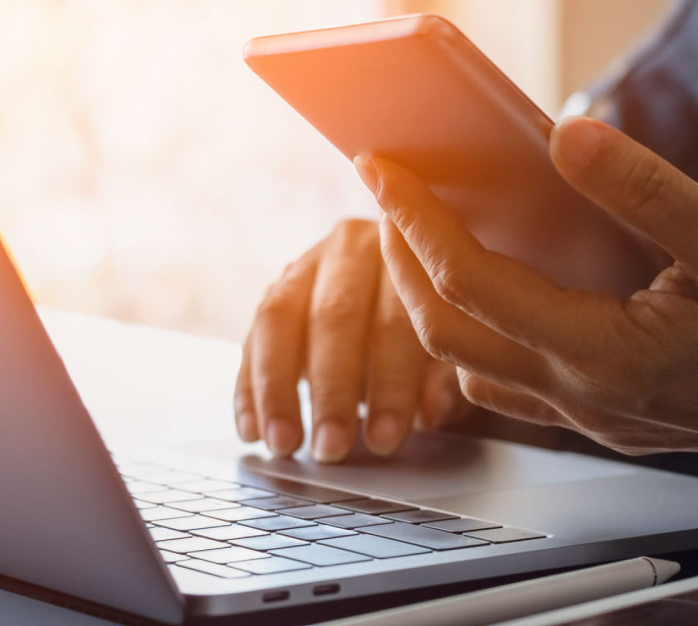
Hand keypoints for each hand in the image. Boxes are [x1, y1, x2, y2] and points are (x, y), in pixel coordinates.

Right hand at [233, 220, 471, 461]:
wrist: (397, 287)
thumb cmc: (432, 327)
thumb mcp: (450, 350)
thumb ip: (445, 380)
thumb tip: (430, 413)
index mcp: (407, 256)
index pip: (395, 320)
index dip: (389, 385)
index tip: (384, 440)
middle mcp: (349, 249)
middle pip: (334, 318)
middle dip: (331, 391)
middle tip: (331, 448)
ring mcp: (302, 268)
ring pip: (278, 323)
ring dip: (277, 391)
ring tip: (284, 445)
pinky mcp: (270, 296)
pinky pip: (250, 340)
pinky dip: (248, 389)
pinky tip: (251, 431)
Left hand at [358, 117, 697, 460]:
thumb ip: (647, 191)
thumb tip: (568, 135)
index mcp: (605, 356)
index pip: (472, 286)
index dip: (417, 223)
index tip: (381, 170)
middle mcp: (584, 398)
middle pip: (445, 336)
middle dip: (400, 262)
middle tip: (382, 192)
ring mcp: (592, 418)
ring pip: (470, 370)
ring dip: (430, 305)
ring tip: (422, 236)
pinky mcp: (607, 418)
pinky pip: (510, 384)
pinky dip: (474, 336)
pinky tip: (492, 291)